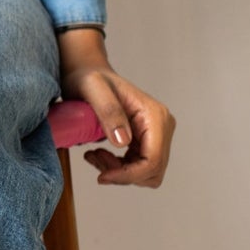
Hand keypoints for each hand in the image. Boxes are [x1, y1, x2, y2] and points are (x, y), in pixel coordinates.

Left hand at [56, 28, 174, 188]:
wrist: (88, 74)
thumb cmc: (89, 78)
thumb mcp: (93, 89)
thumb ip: (109, 112)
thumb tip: (124, 142)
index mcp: (155, 116)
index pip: (152, 160)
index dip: (129, 175)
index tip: (102, 176)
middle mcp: (162, 126)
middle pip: (152, 171)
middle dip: (123, 174)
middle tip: (96, 159)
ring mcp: (156, 135)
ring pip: (146, 173)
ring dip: (120, 173)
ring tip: (95, 156)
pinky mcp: (146, 141)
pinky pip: (138, 168)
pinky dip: (118, 170)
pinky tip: (99, 155)